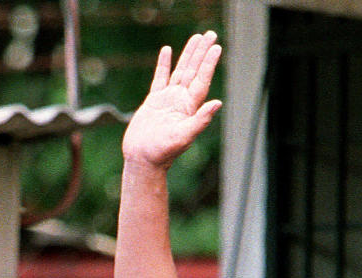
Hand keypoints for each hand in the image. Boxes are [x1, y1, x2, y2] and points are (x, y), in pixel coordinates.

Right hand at [121, 31, 222, 167]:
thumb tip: (218, 103)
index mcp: (189, 107)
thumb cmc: (163, 152)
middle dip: (202, 52)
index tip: (216, 47)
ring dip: (188, 55)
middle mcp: (181, 101)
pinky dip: (164, 64)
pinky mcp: (153, 101)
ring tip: (195, 38)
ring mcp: (167, 100)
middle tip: (210, 34)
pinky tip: (167, 51)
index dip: (209, 63)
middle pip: (194, 70)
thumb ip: (201, 119)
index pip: (202, 79)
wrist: (143, 159)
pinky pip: (160, 78)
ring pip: (180, 71)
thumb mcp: (184, 136)